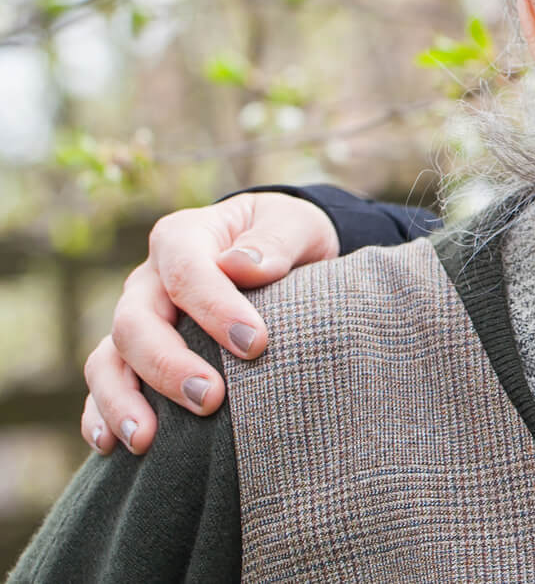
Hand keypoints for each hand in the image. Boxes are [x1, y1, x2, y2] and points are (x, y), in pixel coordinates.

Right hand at [80, 192, 338, 455]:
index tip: (256, 344)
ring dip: (122, 402)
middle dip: (168, 365)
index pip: (186, 271)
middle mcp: (148, 279)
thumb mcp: (297, 225)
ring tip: (145, 441)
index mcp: (184, 237)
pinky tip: (112, 445)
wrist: (279, 254)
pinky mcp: (132, 356)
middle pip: (135, 322)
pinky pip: (104, 385)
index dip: (214, 308)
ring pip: (108, 360)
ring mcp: (135, 318)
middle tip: (210, 400)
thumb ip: (275, 242)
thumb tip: (242, 266)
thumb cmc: (288, 239)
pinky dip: (101, 415)